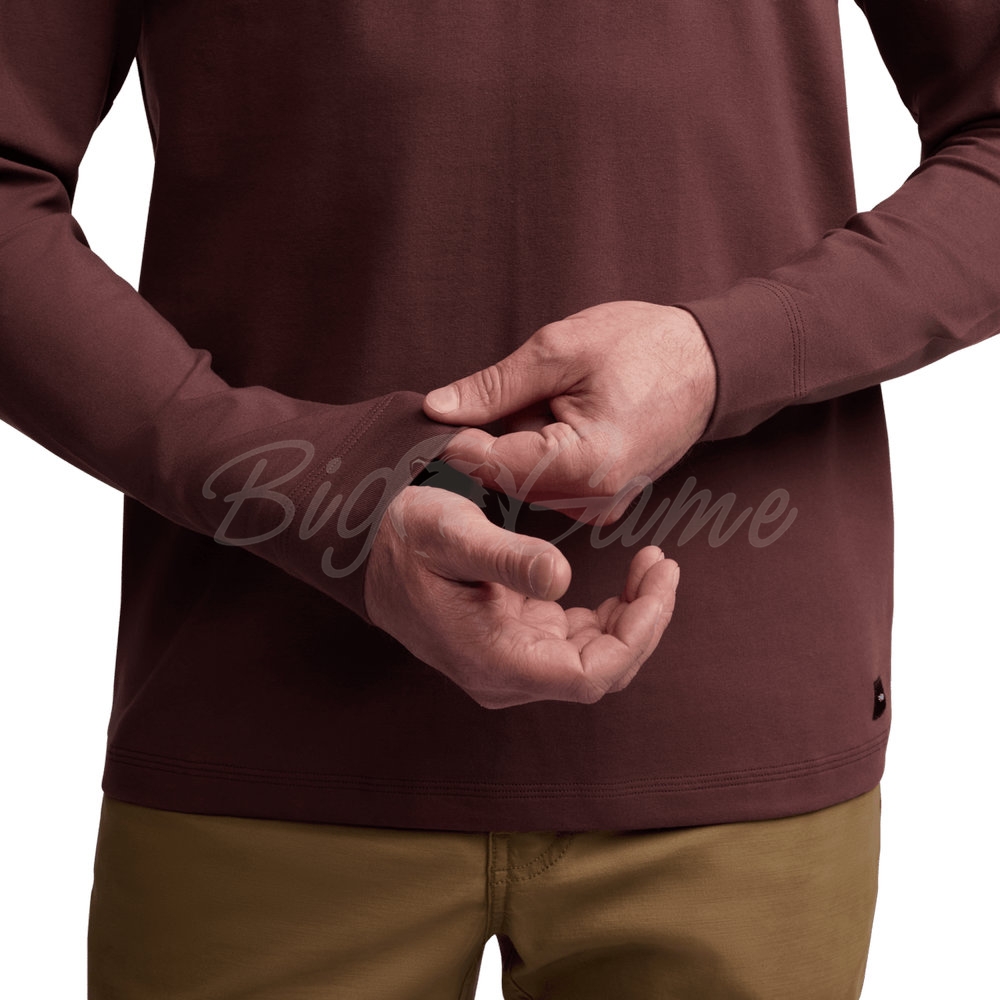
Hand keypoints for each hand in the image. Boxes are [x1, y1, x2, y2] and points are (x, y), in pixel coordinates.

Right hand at [363, 485, 679, 708]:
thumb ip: (507, 558)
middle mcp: (506, 676)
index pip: (592, 676)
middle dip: (644, 621)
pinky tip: (622, 582)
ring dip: (631, 618)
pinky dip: (608, 617)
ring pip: (595, 660)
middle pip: (603, 671)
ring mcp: (512, 665)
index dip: (639, 634)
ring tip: (652, 565)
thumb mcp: (453, 533)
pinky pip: (578, 645)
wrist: (368, 548)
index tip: (660, 579)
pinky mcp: (516, 646)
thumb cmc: (407, 536)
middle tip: (664, 563)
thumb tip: (562, 578)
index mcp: (495, 660)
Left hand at [423, 302, 716, 523]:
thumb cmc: (645, 346)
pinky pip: (546, 483)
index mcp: (585, 464)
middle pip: (503, 478)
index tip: (430, 417)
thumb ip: (495, 387)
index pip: (490, 465)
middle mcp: (592, 500)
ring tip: (543, 399)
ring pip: (521, 482)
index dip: (453, 439)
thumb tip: (437, 410)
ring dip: (514, 443)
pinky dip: (537, 451)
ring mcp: (600, 507)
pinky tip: (557, 416)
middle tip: (493, 393)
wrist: (710, 363)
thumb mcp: (560, 348)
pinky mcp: (601, 503)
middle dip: (486, 438)